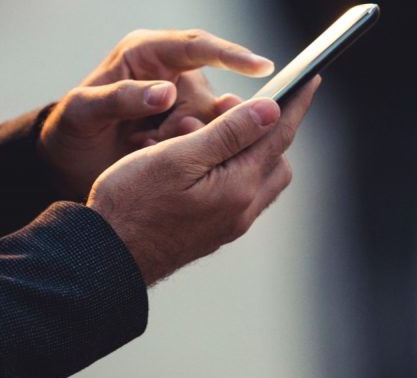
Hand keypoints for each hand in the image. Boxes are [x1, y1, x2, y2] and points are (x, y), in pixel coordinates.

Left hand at [40, 29, 274, 199]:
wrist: (66, 160)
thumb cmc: (71, 126)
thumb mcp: (84, 110)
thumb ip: (121, 98)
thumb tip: (166, 93)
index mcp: (146, 52)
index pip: (197, 46)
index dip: (232, 55)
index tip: (261, 67)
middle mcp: (171, 73)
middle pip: (209, 94)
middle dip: (194, 122)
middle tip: (160, 138)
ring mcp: (180, 103)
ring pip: (210, 123)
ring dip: (184, 140)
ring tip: (144, 145)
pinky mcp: (184, 130)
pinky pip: (202, 142)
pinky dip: (182, 153)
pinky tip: (150, 154)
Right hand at [87, 77, 319, 283]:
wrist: (107, 257)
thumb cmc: (132, 204)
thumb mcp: (178, 156)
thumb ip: (229, 133)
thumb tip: (271, 111)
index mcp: (238, 188)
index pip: (278, 137)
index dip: (295, 105)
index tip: (310, 81)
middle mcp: (241, 211)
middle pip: (274, 160)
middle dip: (264, 130)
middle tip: (229, 109)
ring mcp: (228, 225)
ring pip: (256, 179)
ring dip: (243, 152)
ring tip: (202, 135)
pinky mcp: (212, 233)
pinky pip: (236, 195)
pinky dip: (227, 172)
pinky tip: (195, 164)